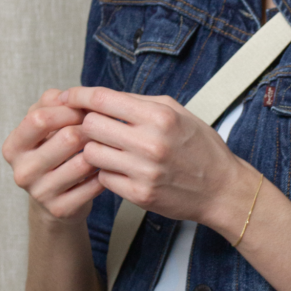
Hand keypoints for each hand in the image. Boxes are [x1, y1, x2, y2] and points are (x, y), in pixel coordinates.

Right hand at [2, 88, 104, 221]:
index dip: (68, 109)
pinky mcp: (61, 209)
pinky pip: (94, 184)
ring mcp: (40, 193)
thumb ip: (52, 103)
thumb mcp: (45, 124)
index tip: (84, 109)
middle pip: (67, 138)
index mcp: (14, 147)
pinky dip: (106, 172)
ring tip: (106, 145)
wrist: (55, 197)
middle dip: (90, 128)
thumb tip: (68, 95)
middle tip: (102, 128)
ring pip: (83, 162)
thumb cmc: (52, 151)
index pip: (39, 119)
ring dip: (101, 150)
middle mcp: (22, 171)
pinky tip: (106, 167)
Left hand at [59, 86, 254, 226]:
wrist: (222, 189)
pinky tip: (120, 168)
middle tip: (92, 126)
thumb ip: (139, 102)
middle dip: (86, 123)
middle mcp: (151, 142)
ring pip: (91, 153)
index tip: (68, 96)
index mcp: (160, 116)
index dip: (79, 96)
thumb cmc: (200, 147)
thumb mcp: (177, 112)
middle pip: (91, 125)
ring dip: (94, 149)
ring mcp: (144, 171)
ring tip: (108, 149)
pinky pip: (103, 178)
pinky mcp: (140, 195)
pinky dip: (106, 172)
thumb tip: (101, 97)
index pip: (103, 99)